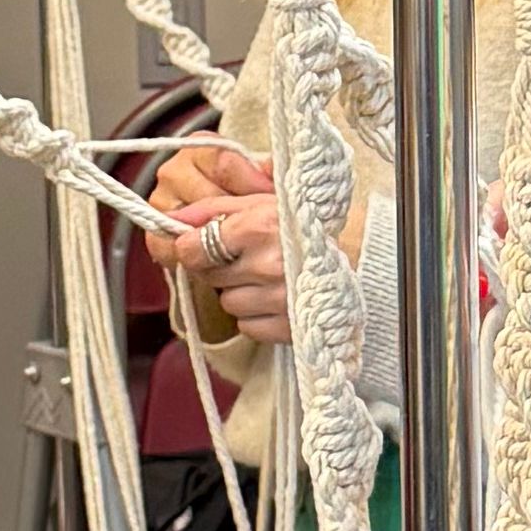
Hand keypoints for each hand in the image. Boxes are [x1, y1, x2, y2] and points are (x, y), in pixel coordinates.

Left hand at [149, 139, 289, 347]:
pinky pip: (247, 326)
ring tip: (266, 276)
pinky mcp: (288, 327)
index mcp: (258, 227)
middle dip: (220, 267)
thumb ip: (212, 209)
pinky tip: (275, 297)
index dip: (194, 247)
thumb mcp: (259, 203)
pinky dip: (256, 314)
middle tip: (247, 256)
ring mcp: (279, 299)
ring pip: (227, 303)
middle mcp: (268, 264)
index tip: (204, 245)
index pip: (193, 248)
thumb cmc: (304, 224)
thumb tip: (171, 218)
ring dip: (239, 291)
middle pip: (208, 276)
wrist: (358, 257)